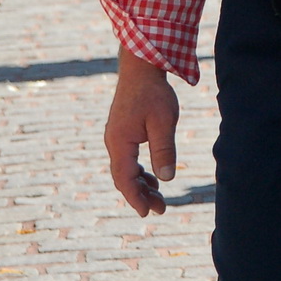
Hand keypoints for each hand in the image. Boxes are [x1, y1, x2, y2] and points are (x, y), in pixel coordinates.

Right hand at [105, 49, 179, 216]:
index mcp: (120, 142)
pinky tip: (153, 178)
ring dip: (141, 184)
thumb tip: (167, 178)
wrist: (140, 68)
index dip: (136, 198)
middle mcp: (114, 142)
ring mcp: (116, 137)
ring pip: (126, 169)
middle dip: (141, 195)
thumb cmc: (153, 93)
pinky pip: (128, 159)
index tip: (148, 213)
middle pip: (124, 177)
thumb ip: (164, 150)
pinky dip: (139, 171)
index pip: (125, 178)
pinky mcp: (122, 131)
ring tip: (159, 198)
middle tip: (160, 209)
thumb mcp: (163, 122)